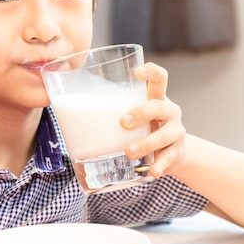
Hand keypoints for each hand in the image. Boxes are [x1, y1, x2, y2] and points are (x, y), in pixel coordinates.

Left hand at [121, 62, 185, 177]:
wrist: (173, 153)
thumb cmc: (145, 129)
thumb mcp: (136, 116)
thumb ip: (113, 110)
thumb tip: (66, 111)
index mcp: (157, 98)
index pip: (160, 78)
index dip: (151, 72)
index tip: (138, 71)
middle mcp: (169, 112)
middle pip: (159, 106)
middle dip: (141, 113)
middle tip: (123, 122)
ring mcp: (175, 132)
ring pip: (164, 135)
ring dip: (146, 143)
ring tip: (129, 151)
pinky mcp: (177, 152)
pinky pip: (169, 158)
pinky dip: (160, 165)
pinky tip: (153, 171)